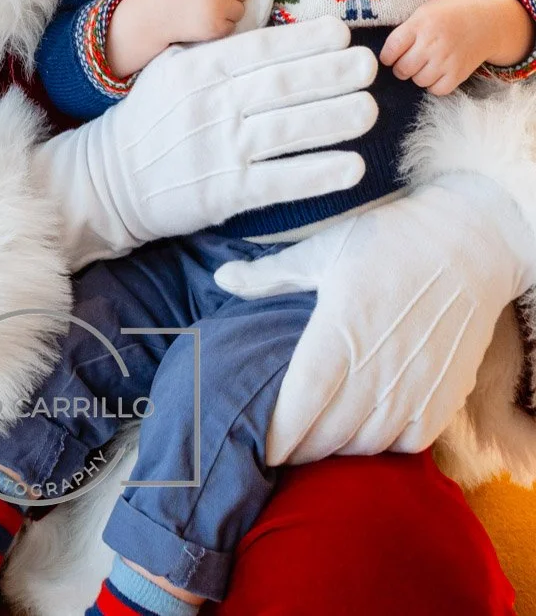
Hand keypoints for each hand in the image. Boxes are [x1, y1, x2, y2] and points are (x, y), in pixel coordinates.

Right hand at [32, 16, 377, 269]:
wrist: (110, 177)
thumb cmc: (151, 116)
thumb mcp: (175, 65)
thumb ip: (223, 36)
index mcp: (197, 68)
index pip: (258, 49)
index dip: (302, 40)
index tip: (342, 32)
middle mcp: (208, 105)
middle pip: (278, 86)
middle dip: (328, 74)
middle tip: (370, 65)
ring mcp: (217, 149)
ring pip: (284, 131)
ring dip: (331, 119)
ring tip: (370, 109)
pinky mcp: (224, 192)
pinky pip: (278, 181)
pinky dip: (315, 173)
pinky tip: (351, 167)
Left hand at [214, 174, 535, 463]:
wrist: (467, 244)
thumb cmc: (388, 241)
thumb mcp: (324, 248)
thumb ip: (271, 273)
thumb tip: (221, 278)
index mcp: (341, 328)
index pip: (300, 403)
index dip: (275, 434)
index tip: (254, 443)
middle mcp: (379, 365)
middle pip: (326, 433)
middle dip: (296, 446)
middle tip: (277, 444)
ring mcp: (415, 385)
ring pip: (363, 444)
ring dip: (334, 448)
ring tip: (314, 438)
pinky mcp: (443, 397)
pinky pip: (404, 445)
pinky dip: (379, 446)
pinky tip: (362, 430)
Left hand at [380, 0, 533, 95]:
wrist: (487, 20)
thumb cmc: (450, 14)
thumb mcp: (425, 12)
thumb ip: (407, 29)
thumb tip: (387, 53)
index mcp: (420, 24)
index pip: (392, 48)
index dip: (386, 56)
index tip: (389, 58)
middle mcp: (432, 43)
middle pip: (403, 68)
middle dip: (400, 68)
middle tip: (406, 63)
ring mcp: (446, 60)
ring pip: (418, 81)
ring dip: (417, 76)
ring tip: (423, 66)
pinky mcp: (459, 74)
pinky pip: (437, 90)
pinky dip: (433, 85)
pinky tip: (436, 74)